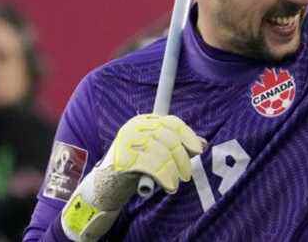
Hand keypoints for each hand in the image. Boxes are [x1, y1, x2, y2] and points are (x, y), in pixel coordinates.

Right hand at [60, 114, 205, 240]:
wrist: (104, 187)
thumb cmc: (135, 169)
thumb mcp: (156, 153)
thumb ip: (176, 146)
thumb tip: (203, 144)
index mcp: (143, 122)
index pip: (171, 122)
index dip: (187, 136)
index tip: (198, 149)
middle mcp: (134, 128)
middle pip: (169, 138)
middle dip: (182, 158)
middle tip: (187, 174)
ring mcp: (127, 142)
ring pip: (162, 154)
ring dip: (173, 171)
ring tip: (175, 183)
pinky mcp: (123, 158)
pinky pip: (152, 166)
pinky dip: (164, 177)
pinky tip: (168, 185)